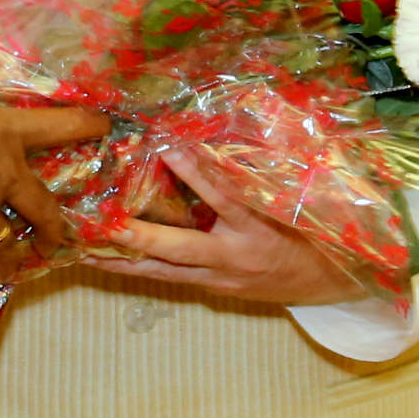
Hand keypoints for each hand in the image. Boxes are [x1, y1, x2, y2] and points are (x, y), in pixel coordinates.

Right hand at [0, 99, 106, 288]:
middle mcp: (4, 181)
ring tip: (6, 274)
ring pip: (2, 244)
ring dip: (7, 261)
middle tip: (51, 243)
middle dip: (49, 229)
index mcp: (8, 140)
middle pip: (40, 210)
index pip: (56, 127)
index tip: (105, 127)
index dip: (84, 125)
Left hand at [89, 147, 369, 309]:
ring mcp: (220, 278)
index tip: (167, 146)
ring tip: (84, 249)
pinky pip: (167, 278)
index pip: (224, 196)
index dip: (195, 172)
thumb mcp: (297, 200)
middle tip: (102, 222)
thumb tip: (235, 128)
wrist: (334, 283)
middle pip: (179, 247)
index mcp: (260, 228)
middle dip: (138, 236)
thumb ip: (266, 172)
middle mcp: (234, 257)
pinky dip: (138, 268)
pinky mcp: (212, 289)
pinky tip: (108, 261)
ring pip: (162, 271)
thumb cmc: (316, 232)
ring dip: (123, 261)